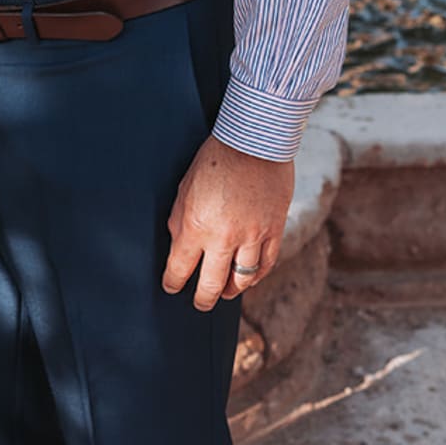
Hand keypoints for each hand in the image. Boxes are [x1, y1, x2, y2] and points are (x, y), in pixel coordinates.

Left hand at [161, 135, 293, 312]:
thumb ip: (180, 222)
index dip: (173, 283)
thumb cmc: (213, 160)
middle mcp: (224, 237)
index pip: (180, 268)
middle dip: (202, 298)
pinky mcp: (274, 229)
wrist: (254, 140)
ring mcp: (252, 235)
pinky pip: (266, 264)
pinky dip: (256, 276)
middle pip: (211, 283)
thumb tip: (178, 247)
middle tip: (199, 303)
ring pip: (241, 279)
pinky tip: (248, 279)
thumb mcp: (184, 190)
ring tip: (224, 293)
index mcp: (196, 225)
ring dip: (230, 290)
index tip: (171, 287)